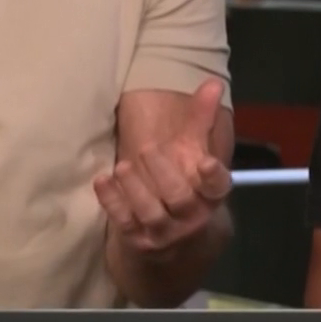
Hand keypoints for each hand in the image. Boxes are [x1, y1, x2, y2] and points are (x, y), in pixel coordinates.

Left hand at [94, 80, 231, 252]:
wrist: (171, 236)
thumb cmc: (184, 182)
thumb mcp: (194, 152)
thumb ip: (201, 119)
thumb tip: (213, 81)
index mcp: (210, 195)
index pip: (218, 187)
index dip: (212, 176)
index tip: (204, 162)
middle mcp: (191, 217)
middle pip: (180, 198)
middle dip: (163, 173)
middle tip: (147, 149)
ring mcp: (165, 232)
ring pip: (151, 213)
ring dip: (136, 189)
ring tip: (123, 166)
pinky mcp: (138, 240)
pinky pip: (124, 222)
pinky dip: (112, 202)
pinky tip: (102, 180)